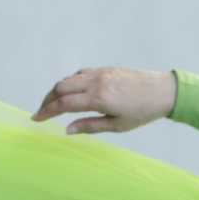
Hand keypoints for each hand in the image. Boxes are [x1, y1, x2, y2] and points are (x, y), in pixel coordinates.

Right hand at [31, 67, 176, 134]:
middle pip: (61, 87)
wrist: (162, 91)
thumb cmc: (142, 113)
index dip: (47, 111)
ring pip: (69, 79)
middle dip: (47, 100)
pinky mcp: (104, 69)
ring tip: (52, 104)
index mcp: (99, 99)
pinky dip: (69, 82)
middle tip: (41, 112)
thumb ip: (90, 126)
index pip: (64, 103)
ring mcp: (100, 73)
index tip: (35, 118)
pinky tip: (69, 92)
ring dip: (56, 90)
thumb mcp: (117, 126)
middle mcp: (96, 82)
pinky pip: (80, 74)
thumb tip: (67, 130)